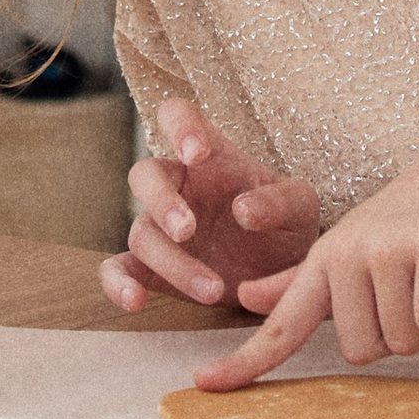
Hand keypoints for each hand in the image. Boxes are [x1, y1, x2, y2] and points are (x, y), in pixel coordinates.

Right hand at [99, 95, 317, 315]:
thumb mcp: (300, 208)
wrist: (285, 273)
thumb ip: (279, 202)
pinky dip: (118, 284)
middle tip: (188, 230)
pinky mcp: (153, 268)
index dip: (178, 127)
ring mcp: (161, 228)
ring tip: (214, 289)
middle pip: (145, 175)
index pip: (177, 116)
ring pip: (142, 233)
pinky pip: (118, 270)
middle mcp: (179, 187)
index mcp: (211, 157)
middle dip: (163, 202)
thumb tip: (243, 210)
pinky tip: (136, 302)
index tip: (196, 154)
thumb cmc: (289, 226)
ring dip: (172, 262)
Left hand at [197, 141, 418, 390]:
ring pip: (401, 341)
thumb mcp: (351, 243)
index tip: (205, 384)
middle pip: (359, 351)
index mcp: (324, 260)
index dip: (243, 359)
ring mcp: (384, 251)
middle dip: (395, 335)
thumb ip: (300, 279)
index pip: (279, 323)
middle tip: (411, 291)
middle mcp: (345, 255)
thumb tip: (245, 297)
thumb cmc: (416, 214)